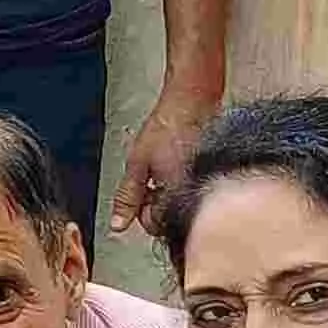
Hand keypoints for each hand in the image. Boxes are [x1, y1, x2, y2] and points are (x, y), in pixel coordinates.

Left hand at [106, 79, 216, 241]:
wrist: (192, 102)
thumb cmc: (167, 127)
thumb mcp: (137, 163)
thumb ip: (127, 197)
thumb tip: (118, 225)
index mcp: (176, 195)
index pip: (155, 224)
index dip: (141, 211)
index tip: (140, 193)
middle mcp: (195, 194)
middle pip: (169, 216)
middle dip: (155, 202)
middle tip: (150, 178)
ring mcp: (204, 185)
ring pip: (179, 203)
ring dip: (166, 193)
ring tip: (163, 168)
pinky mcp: (209, 176)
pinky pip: (191, 189)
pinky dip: (180, 182)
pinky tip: (177, 164)